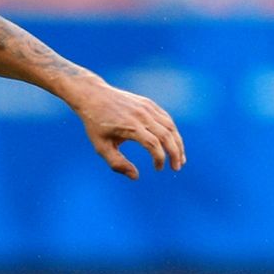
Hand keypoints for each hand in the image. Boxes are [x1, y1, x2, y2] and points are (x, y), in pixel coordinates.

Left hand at [67, 78, 185, 179]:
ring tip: (180, 158)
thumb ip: (117, 163)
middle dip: (175, 153)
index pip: (153, 144)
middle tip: (177, 168)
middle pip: (166, 135)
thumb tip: (135, 176)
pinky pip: (166, 118)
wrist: (93, 96)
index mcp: (130, 127)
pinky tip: (173, 142)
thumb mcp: (101, 147)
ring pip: (170, 126)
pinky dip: (172, 131)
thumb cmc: (96, 124)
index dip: (159, 159)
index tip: (158, 169)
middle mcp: (141, 116)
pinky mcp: (148, 103)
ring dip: (178, 143)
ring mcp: (146, 108)